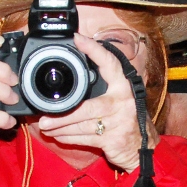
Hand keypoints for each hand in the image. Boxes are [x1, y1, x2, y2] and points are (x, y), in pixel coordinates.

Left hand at [36, 35, 157, 172]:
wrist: (143, 147)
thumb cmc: (127, 118)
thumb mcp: (120, 97)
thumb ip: (105, 84)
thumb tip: (80, 68)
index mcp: (124, 86)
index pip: (110, 64)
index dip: (94, 50)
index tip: (78, 39)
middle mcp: (122, 102)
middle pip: (88, 107)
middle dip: (64, 114)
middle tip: (44, 117)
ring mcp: (119, 123)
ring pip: (83, 125)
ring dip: (61, 127)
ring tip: (45, 126)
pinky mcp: (113, 140)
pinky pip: (85, 138)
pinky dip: (68, 137)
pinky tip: (58, 135)